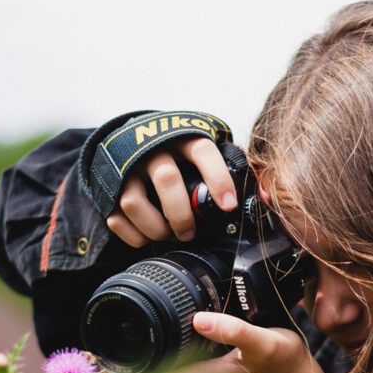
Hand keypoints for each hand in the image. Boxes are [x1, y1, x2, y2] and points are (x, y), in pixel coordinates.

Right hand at [107, 138, 236, 245]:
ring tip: (168, 235)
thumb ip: (235, 166)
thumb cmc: (180, 148)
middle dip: (181, 214)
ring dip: (155, 227)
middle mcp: (153, 149)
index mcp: (183, 137)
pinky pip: (116, 217)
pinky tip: (147, 236)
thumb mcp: (207, 148)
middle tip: (190, 232)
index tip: (227, 205)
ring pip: (135, 201)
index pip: (203, 151)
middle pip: (166, 179)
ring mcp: (128, 167)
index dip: (217, 179)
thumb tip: (264, 196)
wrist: (133, 135)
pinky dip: (132, 235)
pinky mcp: (109, 186)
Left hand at [107, 312, 332, 372]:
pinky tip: (148, 331)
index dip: (111, 368)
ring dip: (130, 355)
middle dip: (114, 357)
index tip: (96, 344)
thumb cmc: (282, 367)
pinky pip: (159, 370)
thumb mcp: (263, 343)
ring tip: (118, 322)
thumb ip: (234, 330)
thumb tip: (201, 319)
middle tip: (101, 323)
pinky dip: (148, 354)